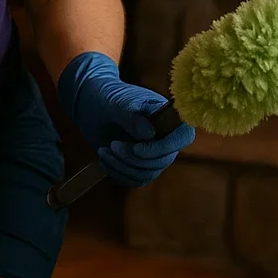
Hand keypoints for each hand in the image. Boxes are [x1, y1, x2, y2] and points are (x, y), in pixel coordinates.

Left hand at [56, 51, 195, 187]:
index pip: (183, 137)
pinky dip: (117, 172)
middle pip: (162, 160)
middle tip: (112, 145)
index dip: (164, 148)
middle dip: (133, 158)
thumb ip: (131, 116)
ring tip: (103, 150)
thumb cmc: (109, 98)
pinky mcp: (140, 165)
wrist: (93, 106)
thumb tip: (149, 134)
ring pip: (147, 173)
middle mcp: (165, 138)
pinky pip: (135, 179)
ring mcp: (154, 153)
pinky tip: (103, 159)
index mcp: (167, 116)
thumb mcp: (117, 103)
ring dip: (122, 166)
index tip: (136, 149)